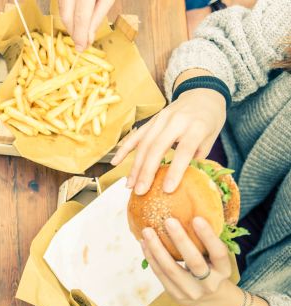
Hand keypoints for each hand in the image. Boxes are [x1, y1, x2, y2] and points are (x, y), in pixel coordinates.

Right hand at [58, 0, 114, 50]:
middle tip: (81, 42)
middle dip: (73, 31)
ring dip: (70, 24)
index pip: (81, 18)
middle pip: (66, 16)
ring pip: (61, 11)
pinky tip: (77, 18)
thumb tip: (88, 39)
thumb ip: (98, 17)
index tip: (81, 48)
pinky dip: (68, 14)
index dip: (81, 35)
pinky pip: (61, 4)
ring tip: (81, 30)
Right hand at [111, 87, 225, 194]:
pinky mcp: (152, 119)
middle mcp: (176, 121)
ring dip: (135, 166)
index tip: (167, 189)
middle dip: (147, 172)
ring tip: (130, 185)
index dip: (175, 171)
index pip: (183, 150)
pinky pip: (136, 135)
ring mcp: (161, 119)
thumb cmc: (209, 119)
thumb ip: (197, 156)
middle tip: (140, 191)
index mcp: (196, 126)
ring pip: (144, 144)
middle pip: (157, 148)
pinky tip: (116, 162)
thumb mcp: (211, 138)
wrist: (202, 92)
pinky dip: (124, 149)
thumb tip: (183, 179)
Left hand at [141, 217, 234, 305]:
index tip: (197, 218)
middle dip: (180, 240)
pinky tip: (144, 243)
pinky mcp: (175, 294)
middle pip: (194, 262)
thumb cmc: (212, 270)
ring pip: (171, 269)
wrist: (212, 300)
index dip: (208, 236)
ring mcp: (192, 292)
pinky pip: (160, 274)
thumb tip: (191, 210)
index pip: (219, 253)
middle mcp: (210, 284)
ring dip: (157, 248)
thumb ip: (207, 242)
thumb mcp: (217, 259)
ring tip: (147, 231)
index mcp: (224, 271)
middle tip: (168, 220)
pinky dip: (151, 257)